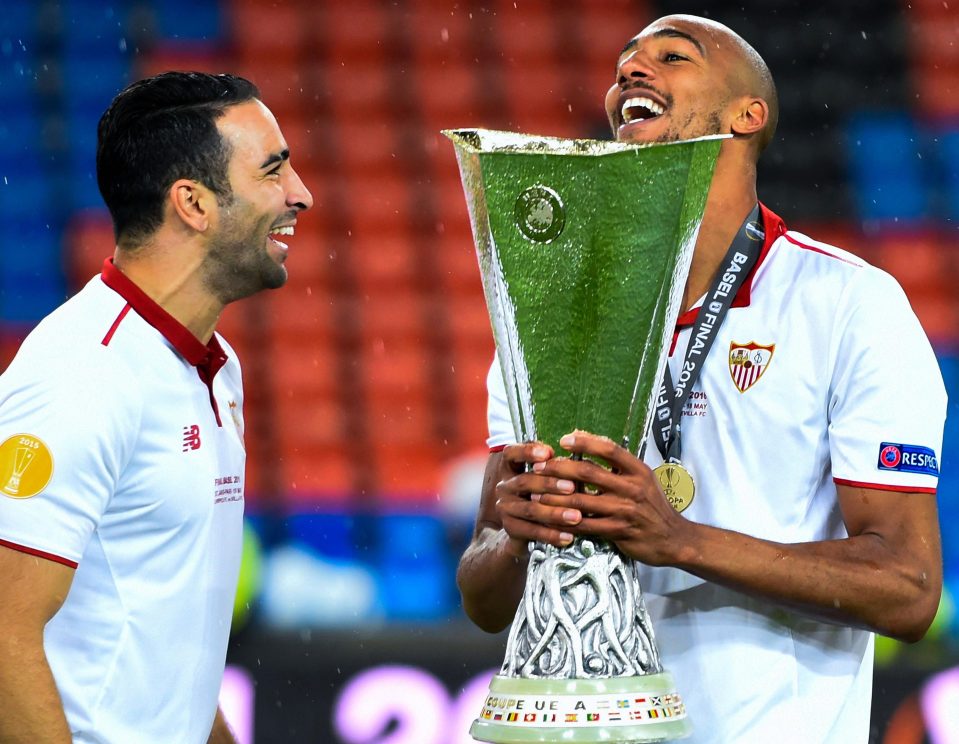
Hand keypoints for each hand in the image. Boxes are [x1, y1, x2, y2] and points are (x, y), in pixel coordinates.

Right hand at [492, 442, 584, 556]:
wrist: (520, 531)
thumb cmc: (540, 497)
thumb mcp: (543, 479)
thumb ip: (554, 468)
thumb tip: (578, 460)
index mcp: (511, 468)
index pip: (511, 453)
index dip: (527, 451)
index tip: (547, 453)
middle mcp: (505, 486)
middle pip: (524, 481)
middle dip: (550, 483)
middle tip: (572, 487)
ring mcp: (505, 508)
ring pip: (530, 509)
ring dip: (555, 513)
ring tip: (576, 516)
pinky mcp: (510, 528)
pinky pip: (532, 531)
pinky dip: (551, 534)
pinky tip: (568, 536)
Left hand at [531, 431, 690, 565]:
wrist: (673, 539)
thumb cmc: (653, 506)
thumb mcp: (642, 479)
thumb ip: (617, 464)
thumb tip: (585, 439)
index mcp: (638, 470)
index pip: (609, 449)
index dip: (585, 442)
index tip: (564, 440)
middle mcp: (632, 488)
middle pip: (589, 472)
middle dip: (559, 468)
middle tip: (540, 468)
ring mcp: (625, 510)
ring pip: (582, 500)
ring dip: (555, 497)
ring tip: (537, 494)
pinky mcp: (618, 531)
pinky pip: (586, 525)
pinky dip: (566, 522)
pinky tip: (552, 519)